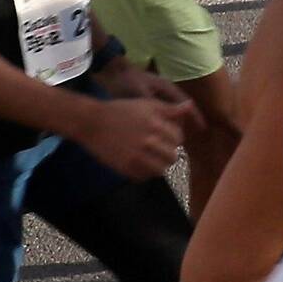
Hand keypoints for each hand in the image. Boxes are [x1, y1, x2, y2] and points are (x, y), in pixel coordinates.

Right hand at [74, 81, 195, 178]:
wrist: (93, 123)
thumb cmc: (121, 110)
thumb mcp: (146, 104)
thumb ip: (170, 108)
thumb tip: (190, 106)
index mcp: (156, 125)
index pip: (179, 139)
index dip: (174, 137)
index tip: (165, 136)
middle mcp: (149, 142)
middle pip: (172, 157)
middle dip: (168, 153)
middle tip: (158, 148)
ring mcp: (137, 157)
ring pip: (161, 170)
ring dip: (158, 165)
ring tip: (150, 158)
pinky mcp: (126, 169)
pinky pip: (145, 177)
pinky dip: (144, 172)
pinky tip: (139, 162)